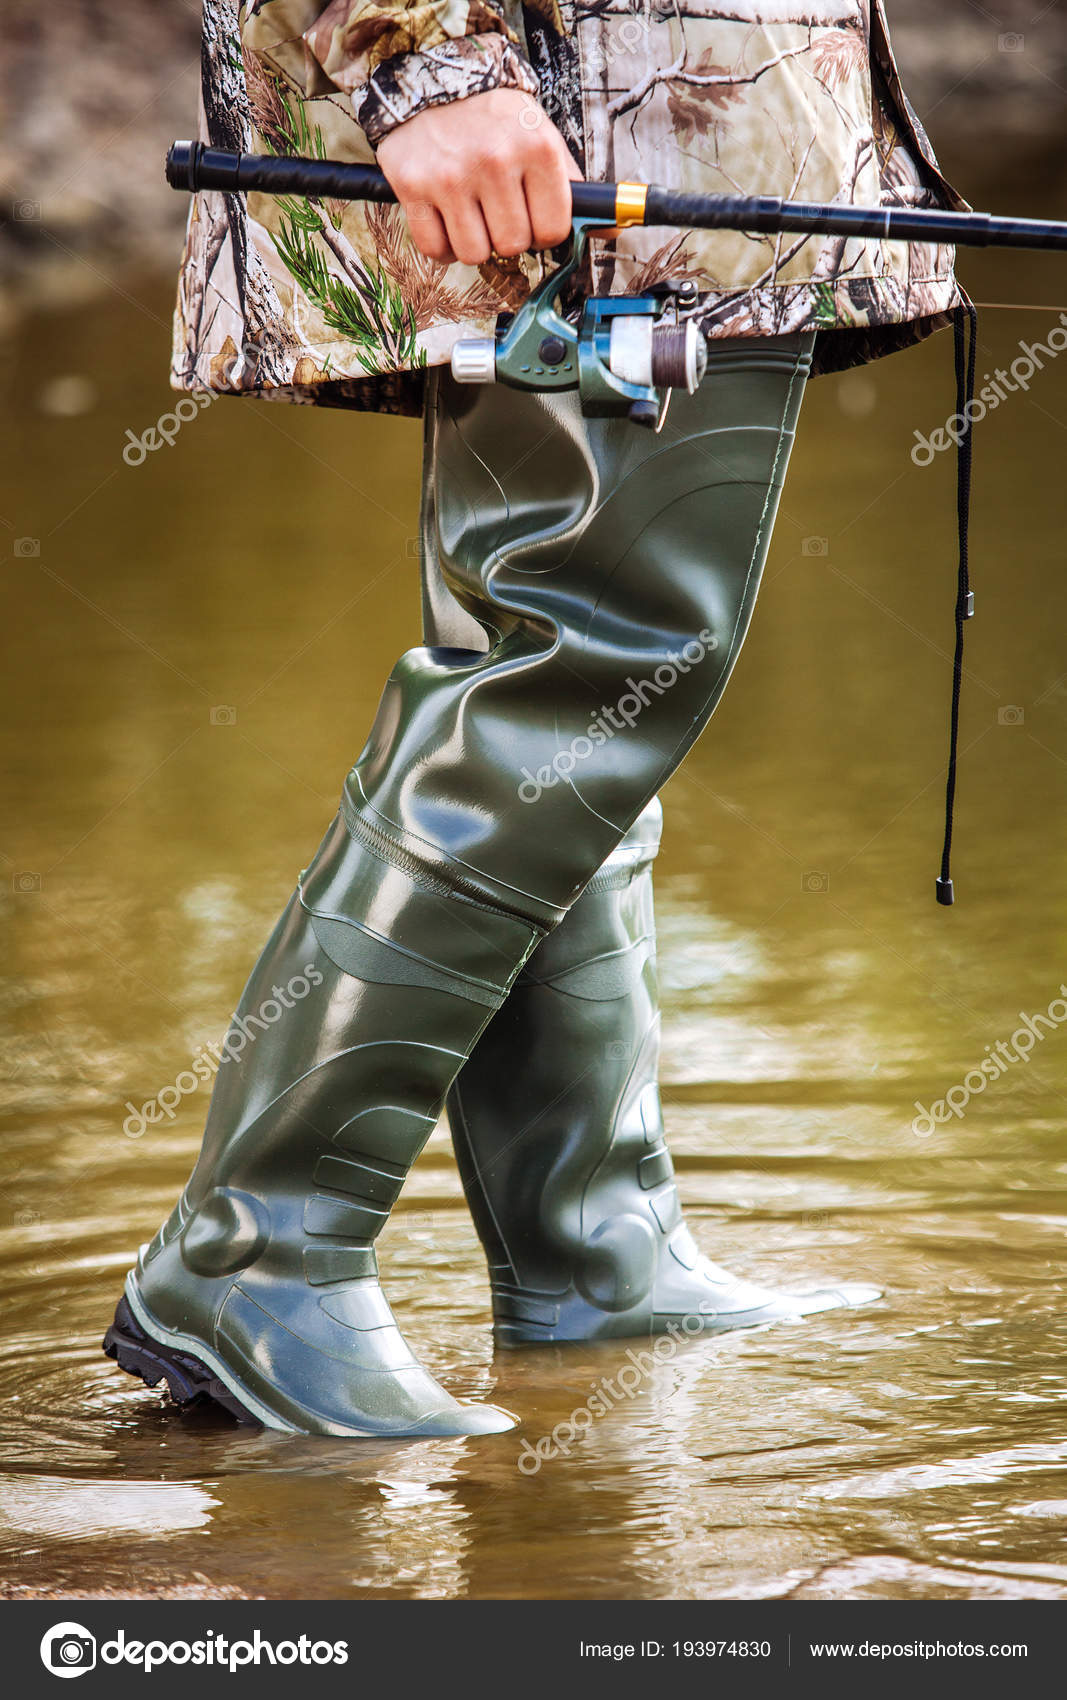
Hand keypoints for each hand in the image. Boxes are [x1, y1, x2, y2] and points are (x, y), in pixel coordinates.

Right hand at [376, 87, 580, 266]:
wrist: (433, 81)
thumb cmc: (494, 118)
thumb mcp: (541, 138)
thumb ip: (574, 187)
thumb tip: (611, 230)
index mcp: (536, 148)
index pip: (552, 230)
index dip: (544, 232)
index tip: (533, 218)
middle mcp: (494, 161)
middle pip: (513, 246)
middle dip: (508, 236)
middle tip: (499, 210)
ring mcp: (451, 177)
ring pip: (474, 254)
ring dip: (475, 243)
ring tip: (473, 212)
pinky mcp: (414, 187)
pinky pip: (436, 250)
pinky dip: (443, 245)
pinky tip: (448, 217)